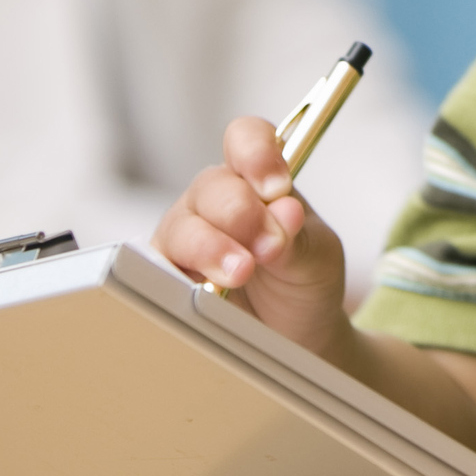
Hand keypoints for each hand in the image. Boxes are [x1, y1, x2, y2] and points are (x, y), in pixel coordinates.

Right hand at [152, 112, 350, 349]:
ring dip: (211, 247)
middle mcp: (217, 199)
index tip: (276, 187)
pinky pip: (159, 268)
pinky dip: (179, 277)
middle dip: (240, 213)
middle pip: (212, 186)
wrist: (295, 335)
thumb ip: (299, 237)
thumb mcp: (317, 258)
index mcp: (256, 179)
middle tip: (268, 246)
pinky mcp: (167, 273)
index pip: (245, 140)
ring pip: (182, 226)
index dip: (256, 153)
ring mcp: (187, 234)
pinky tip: (201, 290)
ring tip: (240, 272)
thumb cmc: (304, 282)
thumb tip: (283, 211)